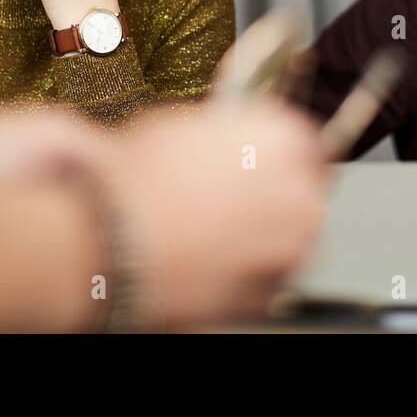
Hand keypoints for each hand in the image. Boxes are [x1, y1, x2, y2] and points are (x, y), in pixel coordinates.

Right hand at [105, 102, 329, 327]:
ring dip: (264, 237)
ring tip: (213, 236)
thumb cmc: (137, 174)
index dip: (279, 155)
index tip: (261, 164)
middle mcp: (300, 189)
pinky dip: (248, 273)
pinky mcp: (271, 291)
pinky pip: (269, 278)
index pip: (306, 144)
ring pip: (291, 239)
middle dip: (273, 197)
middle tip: (230, 202)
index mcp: (283, 136)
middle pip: (303, 192)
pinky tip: (208, 263)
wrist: (110, 237)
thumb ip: (221, 135)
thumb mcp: (179, 124)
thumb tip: (222, 145)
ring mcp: (291, 246)